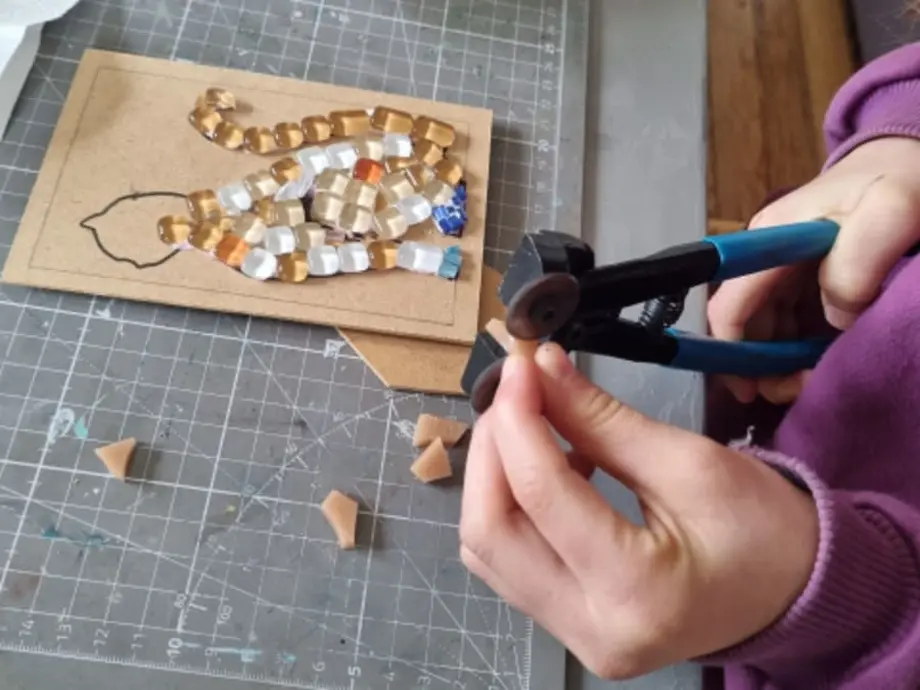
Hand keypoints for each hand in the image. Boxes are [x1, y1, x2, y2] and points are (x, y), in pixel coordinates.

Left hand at [459, 344, 817, 678]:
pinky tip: (547, 465)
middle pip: (490, 533)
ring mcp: (575, 638)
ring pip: (488, 549)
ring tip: (529, 422)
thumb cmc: (765, 529)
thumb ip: (603, 419)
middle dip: (492, 449)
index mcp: (637, 593)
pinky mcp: (568, 627)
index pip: (541, 496)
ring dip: (493, 476)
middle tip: (516, 391)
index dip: (518, 419)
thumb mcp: (690, 462)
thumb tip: (541, 369)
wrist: (799, 592)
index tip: (521, 365)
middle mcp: (592, 631)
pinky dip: (512, 504)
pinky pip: (510, 560)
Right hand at [708, 136, 919, 402]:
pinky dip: (798, 351)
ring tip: (812, 382)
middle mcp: (765, 257)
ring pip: (764, 330)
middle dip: (760, 365)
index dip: (730, 351)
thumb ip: (856, 263)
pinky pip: (789, 325)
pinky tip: (819, 363)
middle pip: (744, 324)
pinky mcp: (805, 281)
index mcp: (768, 239)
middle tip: (796, 392)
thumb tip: (835, 318)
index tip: (749, 390)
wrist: (912, 162)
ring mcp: (784, 270)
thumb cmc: (899, 180)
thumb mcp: (889, 210)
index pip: (730, 304)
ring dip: (780, 363)